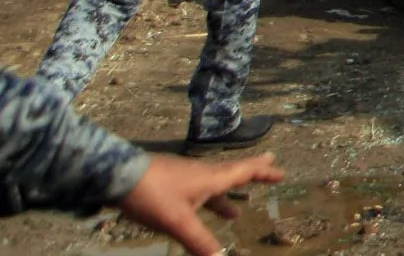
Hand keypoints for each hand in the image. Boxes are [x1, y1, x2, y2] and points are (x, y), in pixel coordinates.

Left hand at [117, 150, 285, 255]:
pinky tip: (196, 209)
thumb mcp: (178, 222)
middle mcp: (201, 173)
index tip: (281, 172)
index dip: (264, 172)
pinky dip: (207, 198)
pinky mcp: (168, 180)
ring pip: (213, 183)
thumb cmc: (154, 195)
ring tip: (234, 212)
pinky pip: (197, 188)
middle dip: (252, 175)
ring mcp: (183, 175)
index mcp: (211, 178)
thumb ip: (200, 241)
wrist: (116, 175)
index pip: (245, 171)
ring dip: (227, 196)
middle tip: (269, 169)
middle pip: (233, 172)